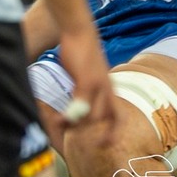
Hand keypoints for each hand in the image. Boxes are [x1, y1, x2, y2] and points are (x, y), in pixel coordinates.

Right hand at [55, 24, 115, 143]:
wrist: (79, 31)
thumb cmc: (80, 52)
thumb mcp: (86, 74)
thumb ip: (84, 91)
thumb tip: (77, 106)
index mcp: (109, 89)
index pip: (118, 117)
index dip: (113, 133)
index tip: (103, 145)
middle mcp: (107, 90)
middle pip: (103, 120)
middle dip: (87, 130)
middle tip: (68, 131)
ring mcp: (98, 86)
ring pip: (93, 116)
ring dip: (75, 123)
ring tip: (59, 122)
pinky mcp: (86, 81)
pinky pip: (81, 104)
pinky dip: (72, 114)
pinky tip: (60, 118)